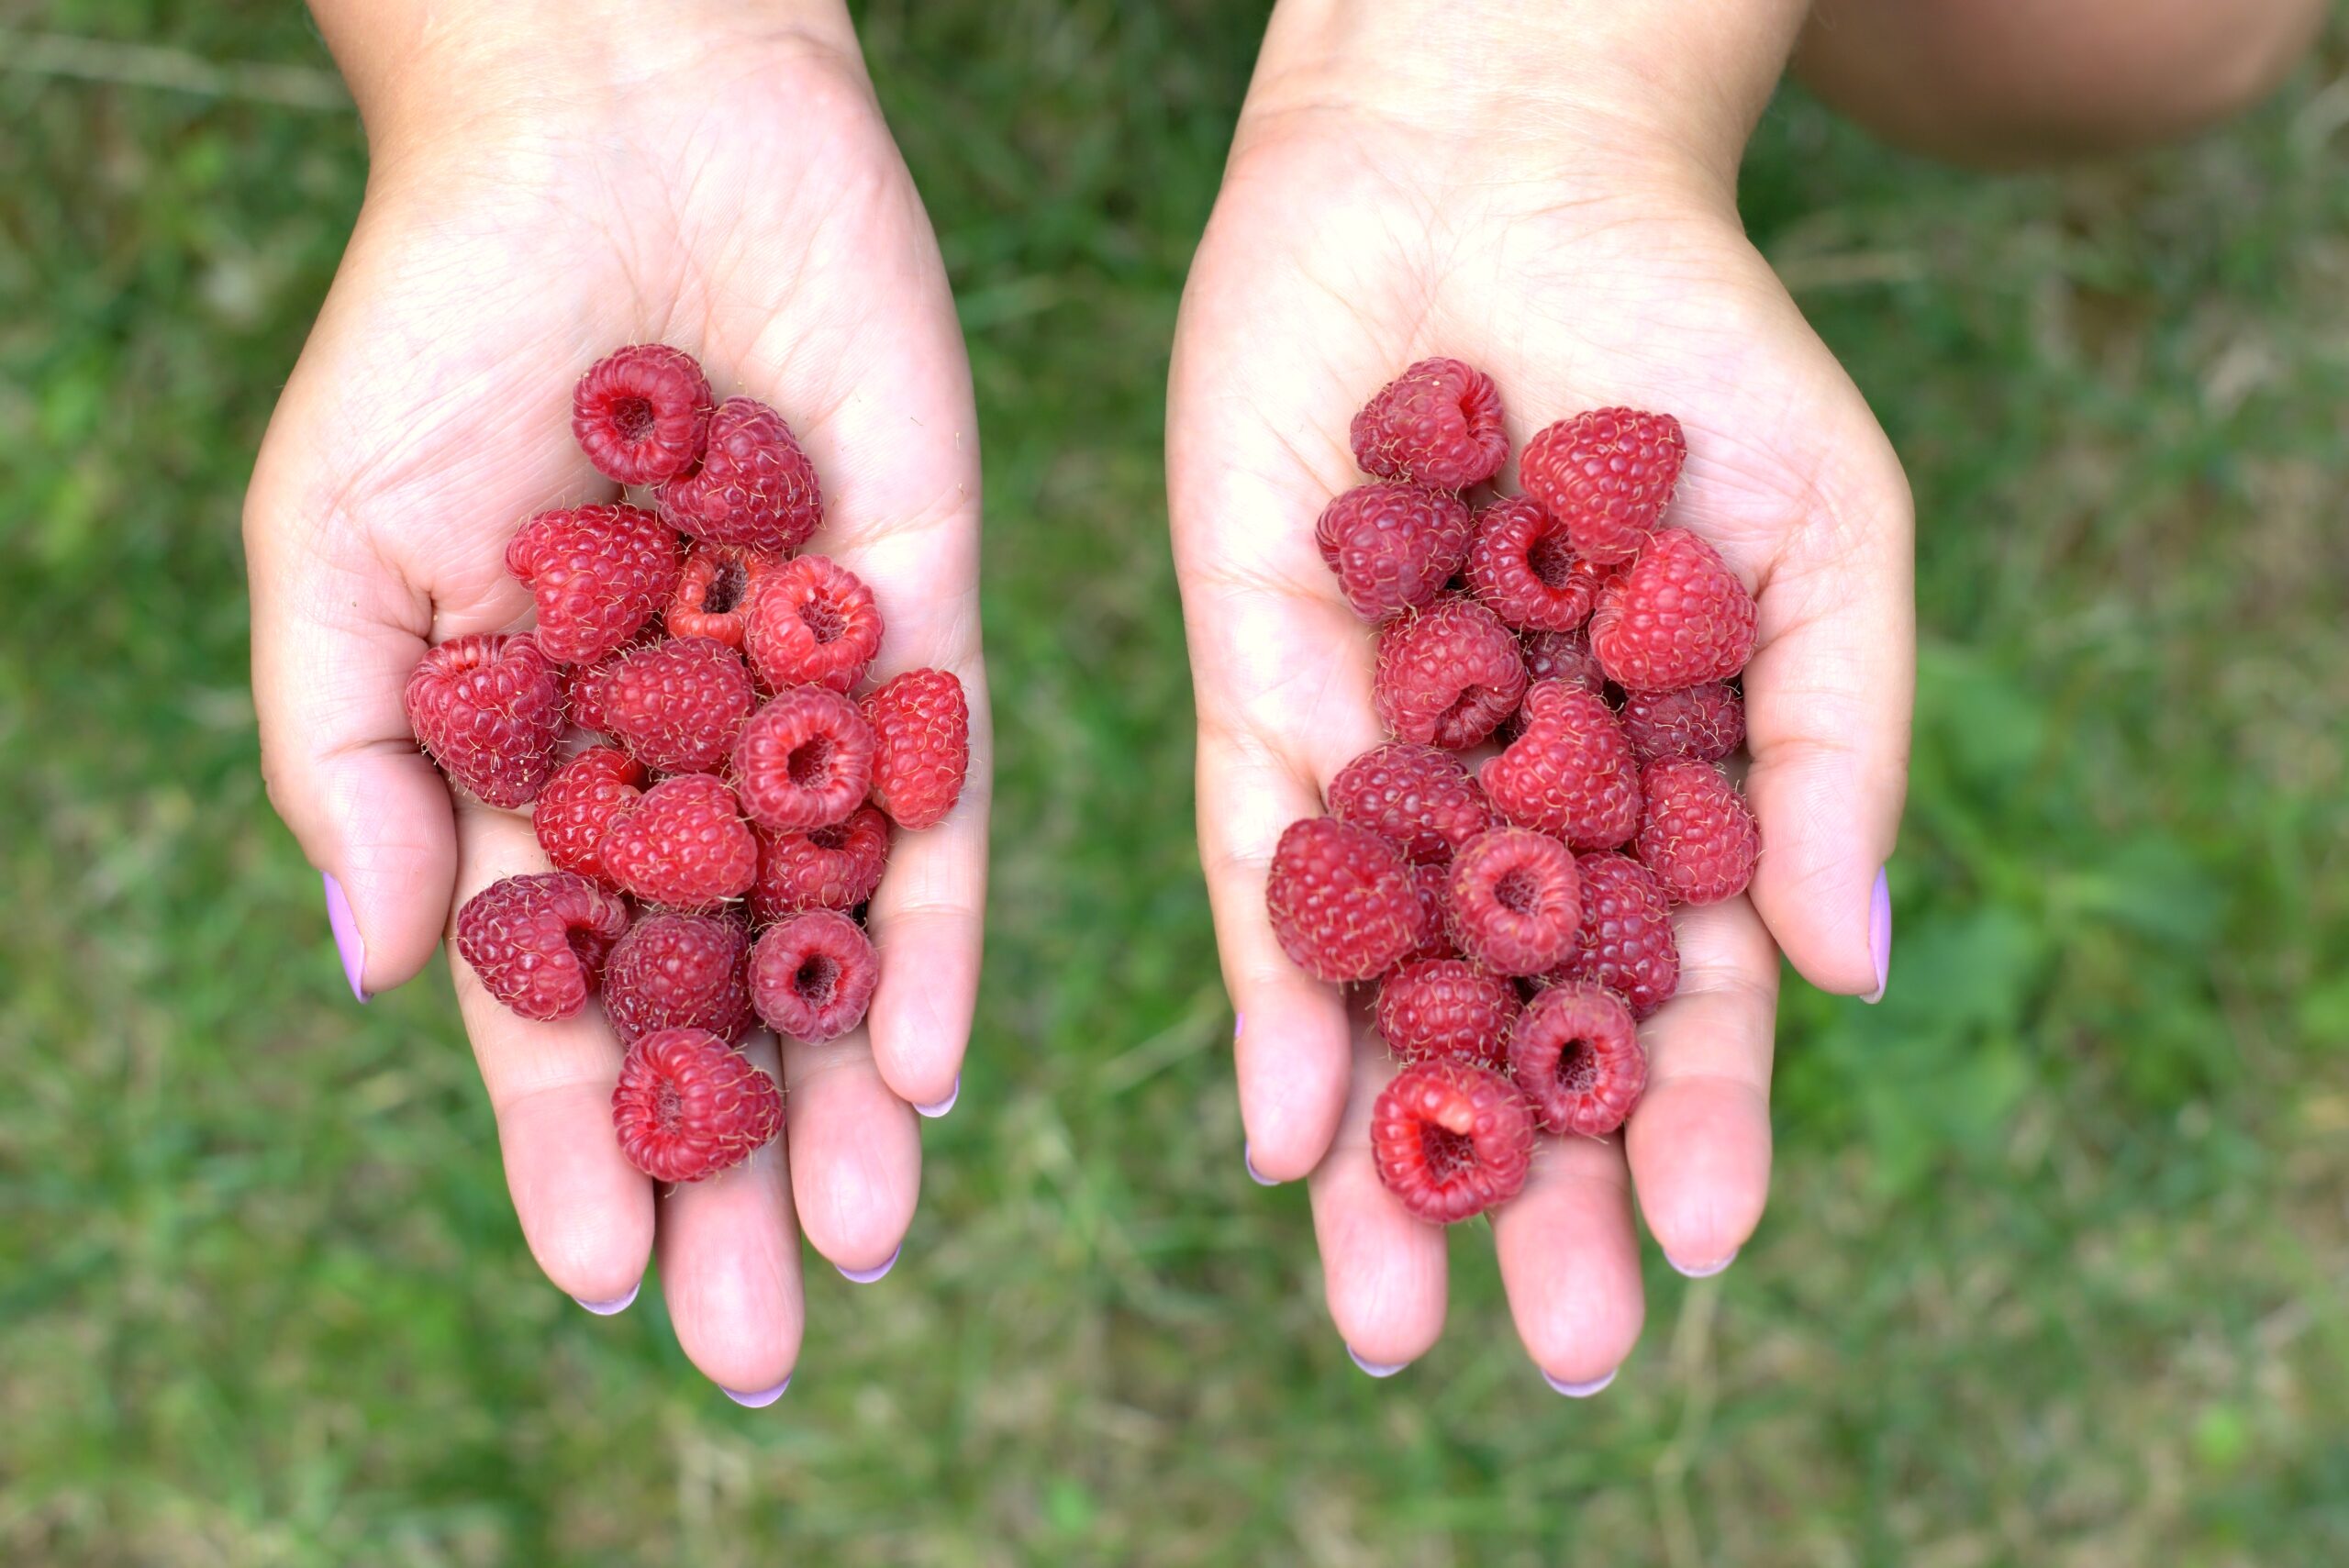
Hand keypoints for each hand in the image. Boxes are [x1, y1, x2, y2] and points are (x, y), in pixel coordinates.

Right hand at [246, 0, 986, 1398]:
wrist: (621, 122)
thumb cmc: (444, 319)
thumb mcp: (338, 546)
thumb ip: (350, 758)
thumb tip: (380, 979)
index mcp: (538, 759)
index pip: (555, 992)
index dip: (570, 1136)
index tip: (600, 1280)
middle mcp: (684, 754)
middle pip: (711, 998)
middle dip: (728, 1159)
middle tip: (757, 1337)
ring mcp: (807, 696)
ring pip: (830, 934)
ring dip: (841, 1087)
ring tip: (856, 1235)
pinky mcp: (923, 620)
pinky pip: (940, 801)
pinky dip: (933, 929)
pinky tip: (930, 1060)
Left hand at [1167, 0, 1908, 1382]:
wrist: (1493, 173)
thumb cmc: (1693, 340)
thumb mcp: (1824, 532)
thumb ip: (1833, 740)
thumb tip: (1847, 970)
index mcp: (1658, 784)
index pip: (1678, 989)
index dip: (1694, 1116)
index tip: (1701, 1244)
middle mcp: (1512, 801)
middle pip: (1519, 1029)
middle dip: (1531, 1181)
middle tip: (1549, 1343)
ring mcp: (1380, 756)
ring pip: (1378, 991)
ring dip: (1384, 1147)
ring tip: (1389, 1304)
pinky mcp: (1253, 688)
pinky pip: (1250, 866)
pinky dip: (1268, 993)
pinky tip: (1275, 1127)